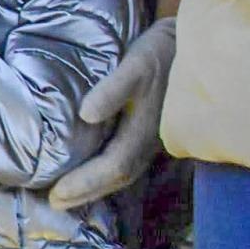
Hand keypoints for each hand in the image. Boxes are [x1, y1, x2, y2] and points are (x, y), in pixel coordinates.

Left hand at [49, 18, 175, 209]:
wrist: (196, 45)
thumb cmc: (162, 53)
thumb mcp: (137, 65)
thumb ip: (113, 89)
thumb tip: (86, 114)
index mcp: (146, 130)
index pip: (112, 167)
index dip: (85, 183)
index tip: (55, 195)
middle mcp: (152, 142)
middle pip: (117, 177)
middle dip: (86, 192)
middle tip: (53, 203)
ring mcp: (155, 139)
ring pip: (123, 172)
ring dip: (94, 186)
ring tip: (66, 196)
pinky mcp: (153, 132)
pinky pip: (126, 160)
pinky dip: (105, 172)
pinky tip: (90, 172)